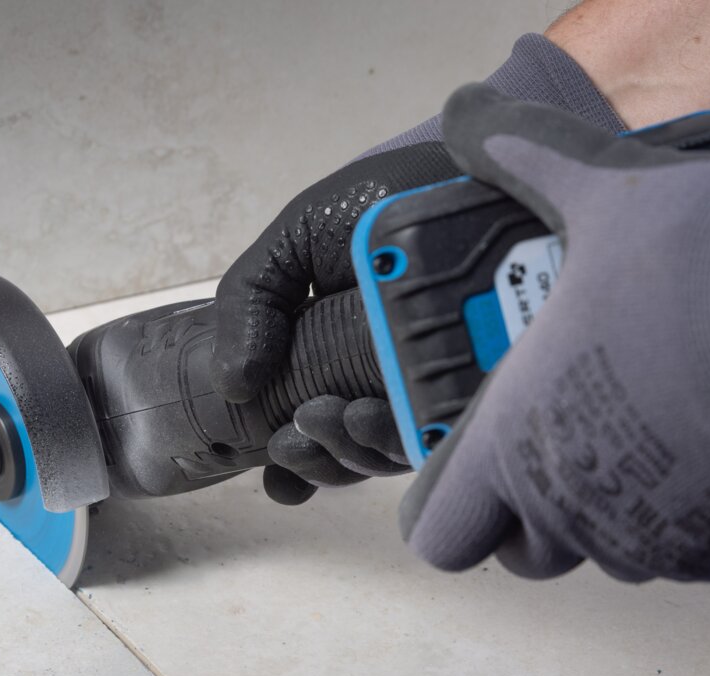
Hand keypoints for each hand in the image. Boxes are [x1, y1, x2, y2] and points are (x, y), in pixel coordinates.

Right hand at [209, 142, 458, 500]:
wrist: (466, 166)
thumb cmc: (380, 199)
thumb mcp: (295, 239)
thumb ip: (248, 299)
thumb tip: (231, 386)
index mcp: (339, 358)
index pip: (315, 430)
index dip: (294, 464)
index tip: (275, 476)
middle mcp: (388, 382)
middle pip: (349, 454)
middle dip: (315, 460)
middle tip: (291, 438)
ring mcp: (434, 388)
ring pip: (389, 456)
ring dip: (348, 454)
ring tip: (327, 418)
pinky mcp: (478, 391)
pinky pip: (438, 438)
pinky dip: (397, 440)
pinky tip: (368, 415)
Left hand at [400, 84, 709, 582]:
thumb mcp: (611, 191)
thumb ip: (531, 162)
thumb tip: (471, 120)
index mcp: (519, 439)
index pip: (440, 533)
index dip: (444, 504)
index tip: (462, 462)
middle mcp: (580, 507)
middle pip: (526, 549)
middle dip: (528, 507)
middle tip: (557, 429)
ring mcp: (663, 540)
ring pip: (611, 548)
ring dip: (613, 500)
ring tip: (645, 415)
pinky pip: (694, 547)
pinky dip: (693, 511)